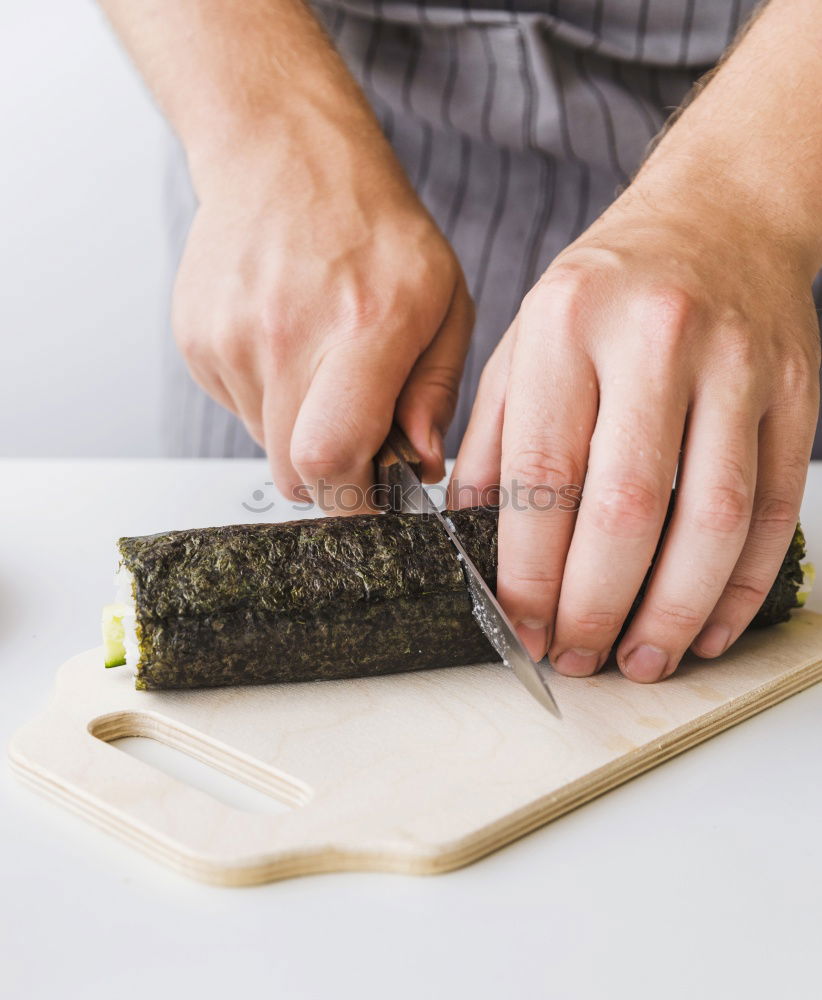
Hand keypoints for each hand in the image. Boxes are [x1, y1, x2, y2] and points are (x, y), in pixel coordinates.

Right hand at [173, 115, 472, 512]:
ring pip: (265, 445)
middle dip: (331, 475)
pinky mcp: (196, 340)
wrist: (284, 156)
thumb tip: (421, 463)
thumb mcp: (444, 299)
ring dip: (299, 430)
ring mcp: (231, 338)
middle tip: (356, 433)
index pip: (332, 458)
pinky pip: (238, 409)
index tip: (372, 500)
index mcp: (364, 326)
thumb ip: (436, 390)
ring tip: (321, 365)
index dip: (352, 502)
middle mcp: (287, 335)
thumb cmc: (376, 227)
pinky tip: (287, 345)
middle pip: (294, 472)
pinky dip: (268, 399)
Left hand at [451, 182, 819, 681]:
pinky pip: (770, 508)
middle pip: (626, 507)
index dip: (531, 569)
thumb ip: (494, 437)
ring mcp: (737, 366)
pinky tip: (709, 626)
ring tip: (641, 661)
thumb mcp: (525, 341)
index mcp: (568, 326)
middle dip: (598, 605)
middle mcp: (655, 340)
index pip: (542, 473)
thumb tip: (472, 539)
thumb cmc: (605, 291)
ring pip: (710, 519)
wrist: (720, 216)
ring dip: (674, 612)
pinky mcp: (796, 392)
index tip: (522, 627)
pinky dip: (741, 583)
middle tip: (578, 658)